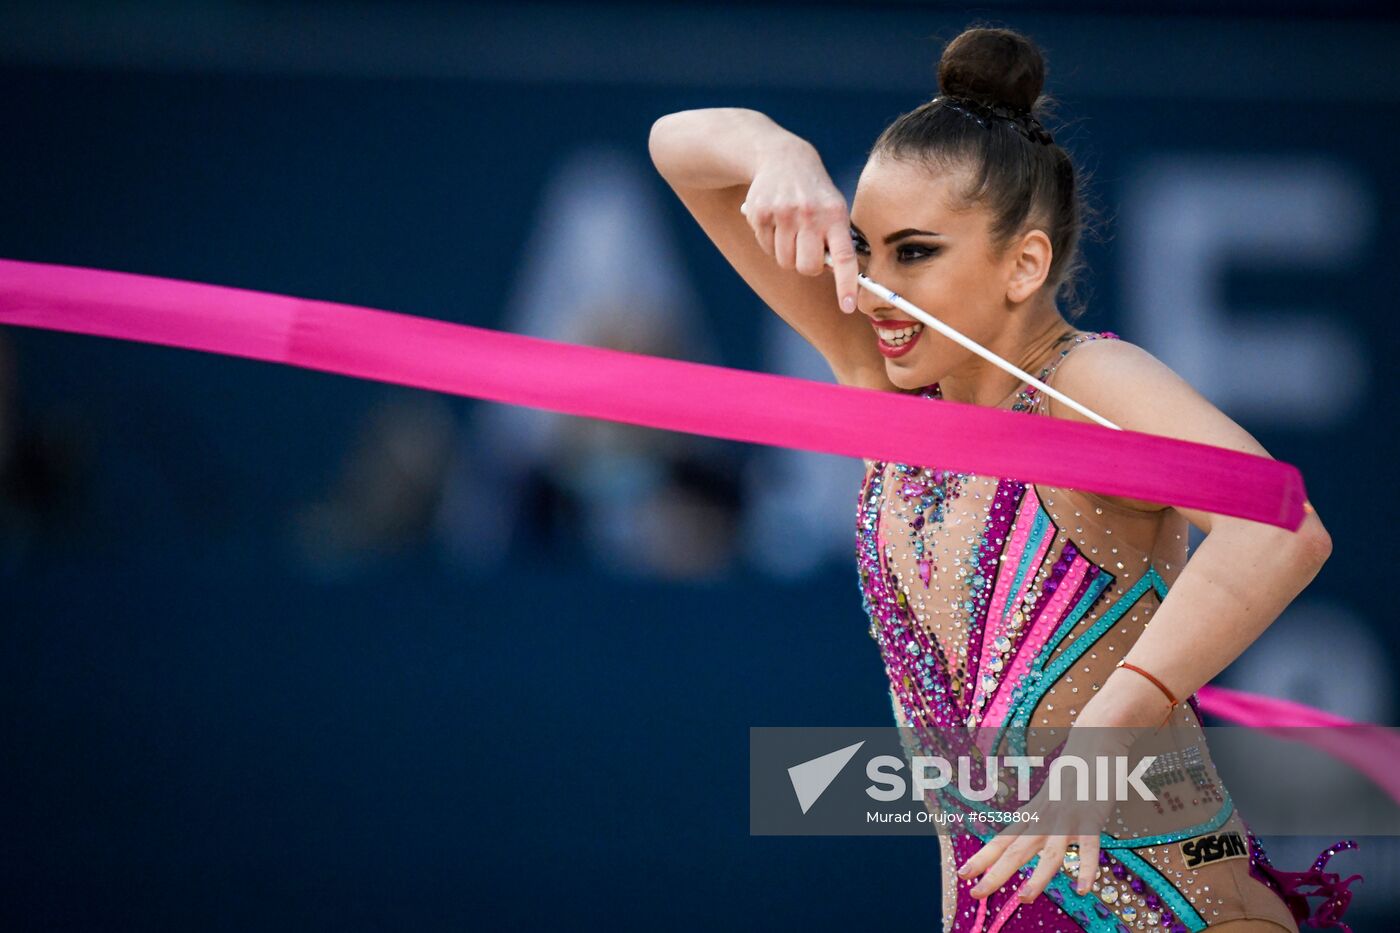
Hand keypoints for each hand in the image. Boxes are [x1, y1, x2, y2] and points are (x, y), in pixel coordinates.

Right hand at [739, 141, 859, 314]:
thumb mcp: (833, 207)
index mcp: (835, 215)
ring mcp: (784, 214)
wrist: (782, 157)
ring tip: (790, 228)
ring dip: (786, 253)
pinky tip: (775, 220)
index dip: (846, 284)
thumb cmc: (814, 192)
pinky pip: (766, 248)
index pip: (844, 257)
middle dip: (806, 265)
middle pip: (807, 267)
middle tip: (806, 248)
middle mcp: (810, 214)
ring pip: (784, 261)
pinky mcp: (760, 214)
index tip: (848, 306)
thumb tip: (836, 275)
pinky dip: (770, 241)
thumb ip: (835, 240)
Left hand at [954, 726, 1139, 902]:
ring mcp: (1066, 819)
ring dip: (1037, 878)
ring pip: (1049, 854)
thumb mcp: (1049, 797)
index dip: (981, 858)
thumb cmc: (1072, 772)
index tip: (963, 875)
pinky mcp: (1091, 818)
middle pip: (1016, 851)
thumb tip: (1029, 838)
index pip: (1002, 840)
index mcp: (1032, 814)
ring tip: (1024, 899)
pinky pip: (1089, 847)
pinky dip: (1086, 868)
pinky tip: (1083, 888)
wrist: (1093, 743)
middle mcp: (1044, 818)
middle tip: (976, 893)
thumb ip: (1040, 819)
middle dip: (995, 874)